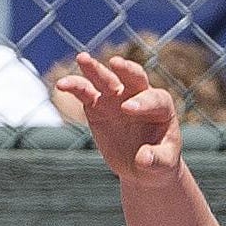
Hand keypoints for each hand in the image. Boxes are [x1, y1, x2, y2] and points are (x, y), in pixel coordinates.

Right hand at [53, 51, 183, 186]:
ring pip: (106, 79)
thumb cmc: (159, 163)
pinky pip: (85, 93)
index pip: (154, 98)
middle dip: (125, 69)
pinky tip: (61, 84)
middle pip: (134, 77)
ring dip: (94, 68)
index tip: (128, 109)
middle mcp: (139, 96)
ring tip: (82, 58)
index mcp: (161, 107)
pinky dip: (75, 87)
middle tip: (116, 63)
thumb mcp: (163, 166)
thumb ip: (156, 160)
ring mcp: (117, 98)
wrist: (143, 167)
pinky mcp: (98, 106)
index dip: (142, 102)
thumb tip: (142, 158)